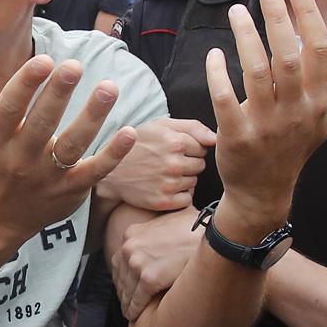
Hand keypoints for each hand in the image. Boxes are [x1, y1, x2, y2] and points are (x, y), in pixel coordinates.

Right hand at [0, 55, 138, 240]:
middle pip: (41, 124)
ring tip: (108, 87)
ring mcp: (47, 177)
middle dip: (57, 95)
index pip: (10, 109)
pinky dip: (113, 154)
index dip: (26, 85)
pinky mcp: (71, 191)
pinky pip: (94, 172)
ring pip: (72, 146)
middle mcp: (20, 158)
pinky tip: (130, 130)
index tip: (43, 60)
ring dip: (92, 118)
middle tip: (74, 65)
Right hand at [96, 117, 214, 210]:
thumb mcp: (161, 125)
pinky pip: (187, 199)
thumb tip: (216, 138)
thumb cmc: (138, 144)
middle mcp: (173, 163)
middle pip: (200, 166)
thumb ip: (192, 127)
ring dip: (184, 179)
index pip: (203, 148)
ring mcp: (169, 184)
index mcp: (175, 141)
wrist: (111, 171)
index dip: (190, 148)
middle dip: (188, 163)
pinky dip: (179, 195)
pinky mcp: (164, 201)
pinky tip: (164, 187)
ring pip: (194, 182)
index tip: (174, 149)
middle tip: (168, 161)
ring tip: (164, 173)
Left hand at [113, 207, 199, 320]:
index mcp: (132, 233)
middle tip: (126, 300)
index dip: (122, 274)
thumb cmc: (195, 227)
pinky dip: (135, 309)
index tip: (125, 283)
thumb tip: (168, 221)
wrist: (209, 237)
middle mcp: (130, 248)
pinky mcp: (149, 279)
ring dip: (127, 302)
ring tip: (129, 311)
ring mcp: (138, 263)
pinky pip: (138, 299)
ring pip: (127, 290)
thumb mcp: (169, 217)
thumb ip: (160, 223)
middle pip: (120, 275)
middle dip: (123, 289)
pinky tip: (135, 315)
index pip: (119, 259)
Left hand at [207, 0, 326, 238]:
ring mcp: (265, 124)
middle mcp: (296, 111)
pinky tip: (214, 53)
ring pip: (255, 72)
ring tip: (237, 10)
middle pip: (288, 56)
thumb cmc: (296, 147)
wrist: (264, 192)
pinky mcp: (236, 135)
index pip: (319, 50)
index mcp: (318, 102)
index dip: (308, 15)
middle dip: (278, 18)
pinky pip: (225, 98)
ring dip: (245, 37)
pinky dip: (218, 73)